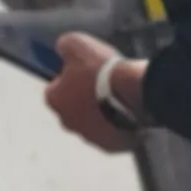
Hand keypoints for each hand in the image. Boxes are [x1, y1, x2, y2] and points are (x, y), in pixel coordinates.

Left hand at [42, 33, 139, 152]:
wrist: (136, 93)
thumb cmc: (102, 69)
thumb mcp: (76, 44)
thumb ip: (64, 46)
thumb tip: (61, 49)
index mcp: (54, 100)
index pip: (55, 89)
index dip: (69, 78)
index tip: (84, 72)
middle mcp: (68, 123)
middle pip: (73, 109)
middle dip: (85, 99)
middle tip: (104, 84)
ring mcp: (91, 137)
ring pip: (94, 124)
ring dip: (103, 113)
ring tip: (120, 98)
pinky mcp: (112, 146)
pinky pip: (113, 135)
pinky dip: (119, 126)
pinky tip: (129, 112)